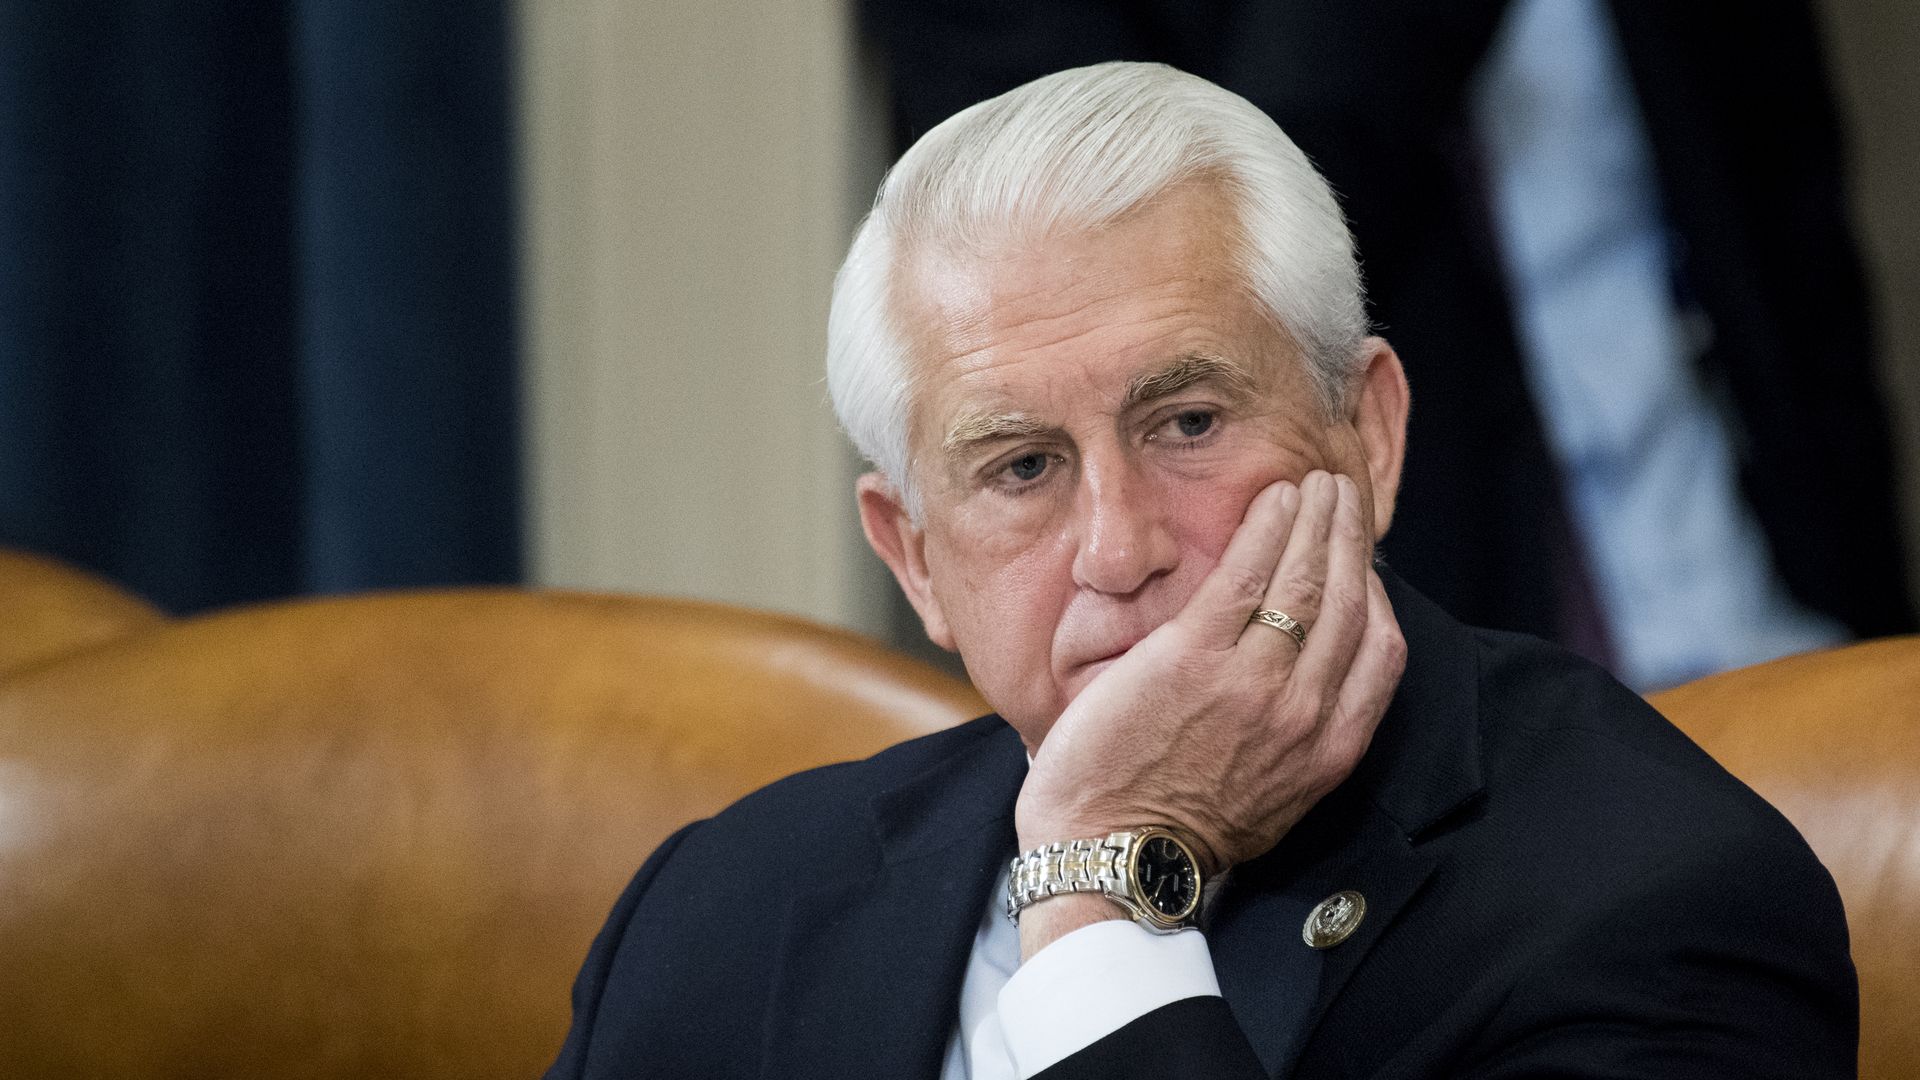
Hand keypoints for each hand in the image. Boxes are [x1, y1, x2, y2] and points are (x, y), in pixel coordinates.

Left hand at [1015, 471, 1406, 879]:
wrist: (1108, 853)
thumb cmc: (1173, 829)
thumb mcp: (1271, 799)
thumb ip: (1297, 740)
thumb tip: (1304, 684)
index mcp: (1327, 751)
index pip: (1381, 653)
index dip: (1375, 596)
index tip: (1361, 564)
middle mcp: (1302, 713)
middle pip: (1348, 603)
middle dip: (1350, 539)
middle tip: (1343, 497)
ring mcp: (1251, 682)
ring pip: (1304, 581)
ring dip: (1316, 521)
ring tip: (1314, 486)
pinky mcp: (1193, 657)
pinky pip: (1245, 575)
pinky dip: (1268, 529)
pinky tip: (1274, 499)